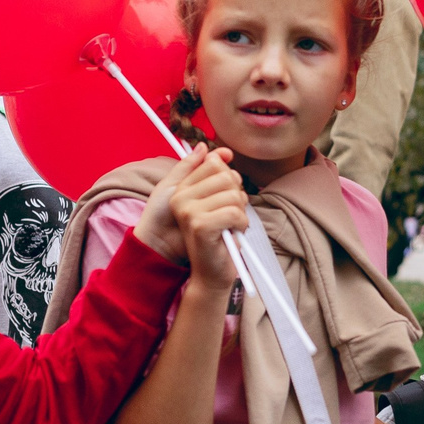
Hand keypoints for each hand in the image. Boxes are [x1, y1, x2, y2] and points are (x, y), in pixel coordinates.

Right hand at [136, 146, 246, 279]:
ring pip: (233, 195)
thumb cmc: (218, 236)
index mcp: (181, 188)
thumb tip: (224, 151)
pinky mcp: (200, 225)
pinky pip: (235, 212)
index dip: (230, 179)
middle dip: (238, 195)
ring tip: (231, 225)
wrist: (211, 273)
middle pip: (227, 176)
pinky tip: (233, 233)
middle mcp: (180, 197)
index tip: (226, 197)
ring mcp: (188, 211)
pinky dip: (242, 224)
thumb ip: (216, 176)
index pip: (214, 163)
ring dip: (241, 212)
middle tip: (231, 214)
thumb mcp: (216, 202)